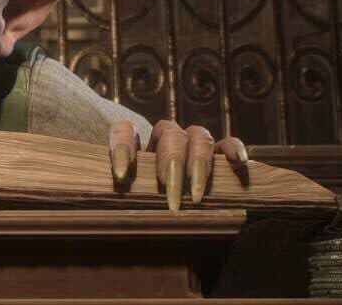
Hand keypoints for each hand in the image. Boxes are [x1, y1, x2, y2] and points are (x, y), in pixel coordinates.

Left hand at [108, 120, 247, 210]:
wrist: (164, 203)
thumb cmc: (138, 199)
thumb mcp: (123, 193)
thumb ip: (115, 192)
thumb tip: (101, 211)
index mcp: (136, 140)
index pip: (126, 130)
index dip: (122, 147)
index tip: (121, 175)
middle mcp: (165, 136)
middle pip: (170, 136)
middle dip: (172, 167)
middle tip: (172, 200)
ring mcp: (192, 141)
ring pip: (199, 137)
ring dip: (199, 165)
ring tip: (197, 196)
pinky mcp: (217, 152)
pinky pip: (228, 143)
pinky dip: (234, 150)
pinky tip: (239, 164)